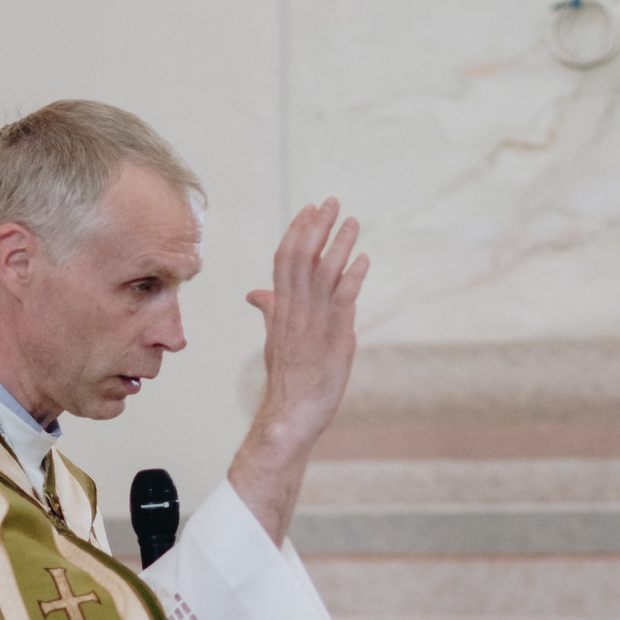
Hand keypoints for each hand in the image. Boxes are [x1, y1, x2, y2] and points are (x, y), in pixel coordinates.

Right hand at [227, 200, 370, 543]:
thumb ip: (270, 311)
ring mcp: (313, 325)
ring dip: (339, 245)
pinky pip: (342, 303)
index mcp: (280, 310)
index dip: (298, 231)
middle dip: (318, 228)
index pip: (284, 260)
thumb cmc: (287, 380)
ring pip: (323, 275)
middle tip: (333, 202)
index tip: (311, 208)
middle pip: (302, 258)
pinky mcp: (332, 341)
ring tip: (353, 222)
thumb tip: (255, 293)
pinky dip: (353, 278)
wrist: (288, 417)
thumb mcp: (276, 339)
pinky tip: (364, 261)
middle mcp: (293, 312)